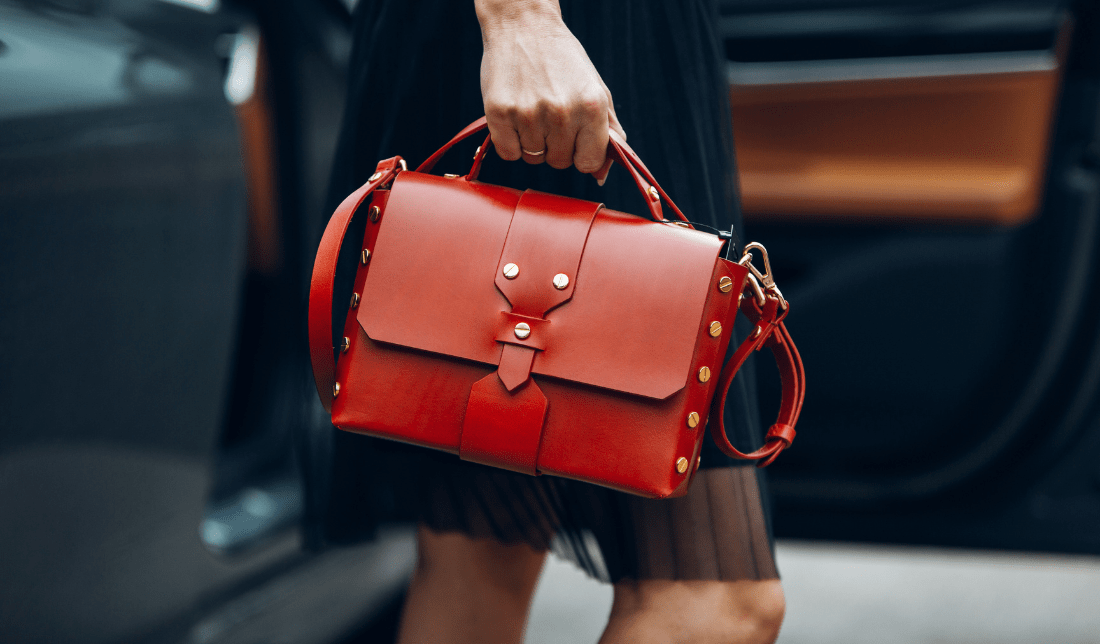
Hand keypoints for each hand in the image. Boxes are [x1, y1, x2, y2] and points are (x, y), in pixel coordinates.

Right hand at [476, 0, 625, 173]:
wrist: (524, 25)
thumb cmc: (563, 60)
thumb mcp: (596, 89)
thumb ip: (607, 131)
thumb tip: (602, 175)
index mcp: (592, 106)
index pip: (590, 163)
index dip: (581, 154)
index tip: (574, 139)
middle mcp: (562, 112)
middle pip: (560, 162)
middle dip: (556, 145)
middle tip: (550, 113)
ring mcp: (529, 114)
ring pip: (533, 158)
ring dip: (532, 141)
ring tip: (533, 108)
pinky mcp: (499, 113)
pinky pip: (509, 153)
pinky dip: (510, 142)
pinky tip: (515, 115)